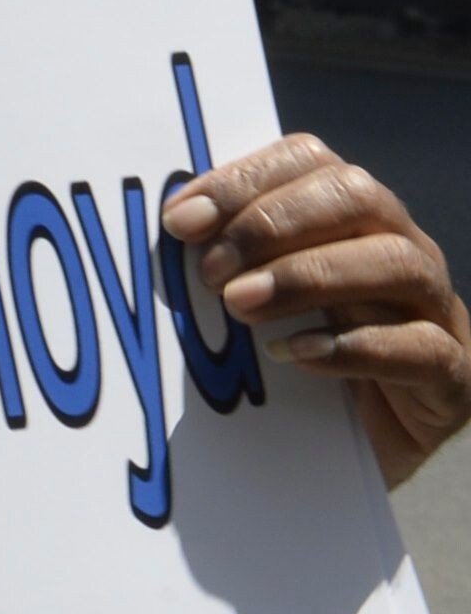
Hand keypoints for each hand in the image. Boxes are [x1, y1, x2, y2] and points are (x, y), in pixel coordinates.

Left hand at [165, 134, 470, 487]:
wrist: (368, 452)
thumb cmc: (302, 360)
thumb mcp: (265, 301)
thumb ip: (230, 260)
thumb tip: (171, 229)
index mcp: (356, 219)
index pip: (312, 161)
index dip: (244, 180)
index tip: (180, 220)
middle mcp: (404, 250)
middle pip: (359, 197)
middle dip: (273, 224)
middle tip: (211, 271)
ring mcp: (436, 310)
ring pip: (397, 263)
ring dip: (308, 276)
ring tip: (241, 304)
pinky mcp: (452, 375)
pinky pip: (422, 347)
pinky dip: (356, 346)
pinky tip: (299, 354)